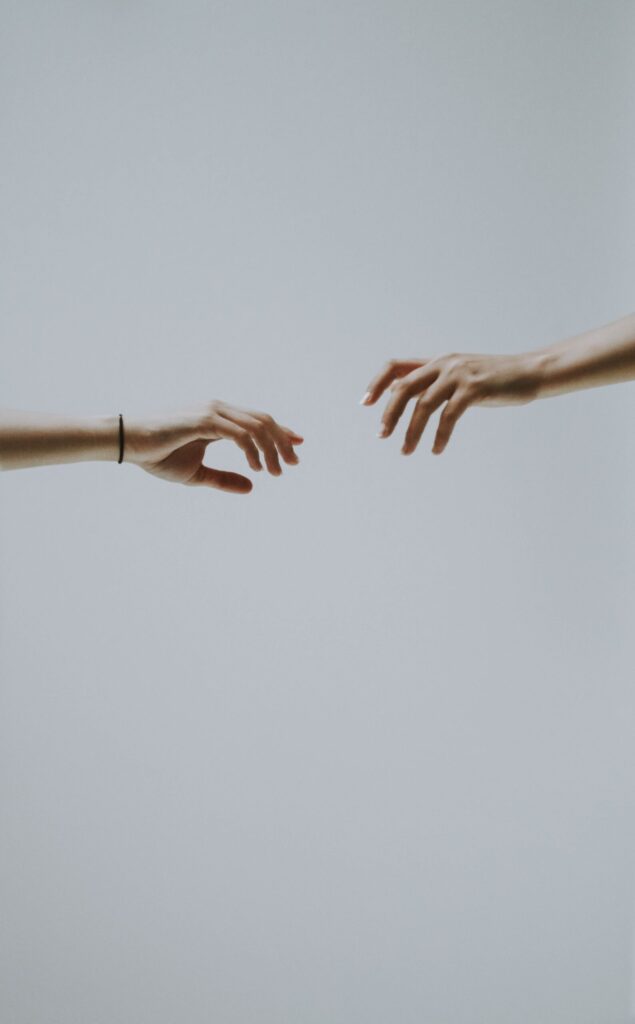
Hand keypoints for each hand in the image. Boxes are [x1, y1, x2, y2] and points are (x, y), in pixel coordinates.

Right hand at [126, 401, 302, 492]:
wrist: (129, 444)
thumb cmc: (158, 456)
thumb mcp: (197, 474)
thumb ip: (224, 479)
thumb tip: (252, 487)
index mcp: (219, 418)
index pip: (258, 421)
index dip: (281, 432)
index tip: (298, 447)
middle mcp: (219, 410)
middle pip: (264, 420)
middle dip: (283, 442)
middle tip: (292, 465)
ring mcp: (213, 412)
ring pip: (256, 426)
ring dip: (271, 449)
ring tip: (276, 472)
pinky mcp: (204, 420)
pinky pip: (239, 433)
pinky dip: (252, 450)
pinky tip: (256, 468)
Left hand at [361, 352, 541, 454]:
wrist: (531, 371)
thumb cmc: (496, 379)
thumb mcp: (462, 378)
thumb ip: (436, 384)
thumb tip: (407, 398)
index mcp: (438, 361)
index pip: (396, 366)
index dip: (377, 383)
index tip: (365, 404)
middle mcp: (444, 364)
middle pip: (403, 387)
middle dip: (389, 414)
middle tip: (382, 436)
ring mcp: (459, 375)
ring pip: (423, 405)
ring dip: (411, 431)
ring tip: (406, 451)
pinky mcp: (474, 388)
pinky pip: (448, 415)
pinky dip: (439, 435)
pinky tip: (436, 449)